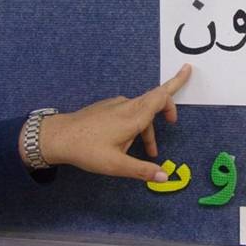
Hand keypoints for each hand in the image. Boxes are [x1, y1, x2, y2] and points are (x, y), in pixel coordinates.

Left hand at [20, 64, 191, 180]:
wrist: (57, 137)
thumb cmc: (88, 150)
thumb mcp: (116, 165)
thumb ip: (142, 170)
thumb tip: (165, 176)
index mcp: (134, 116)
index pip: (161, 96)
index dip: (176, 83)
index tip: (187, 69)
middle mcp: (127, 106)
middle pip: (154, 101)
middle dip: (166, 110)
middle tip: (172, 123)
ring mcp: (115, 104)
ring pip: (140, 111)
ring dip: (148, 127)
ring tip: (146, 151)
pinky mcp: (106, 108)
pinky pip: (127, 112)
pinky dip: (134, 125)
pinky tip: (124, 143)